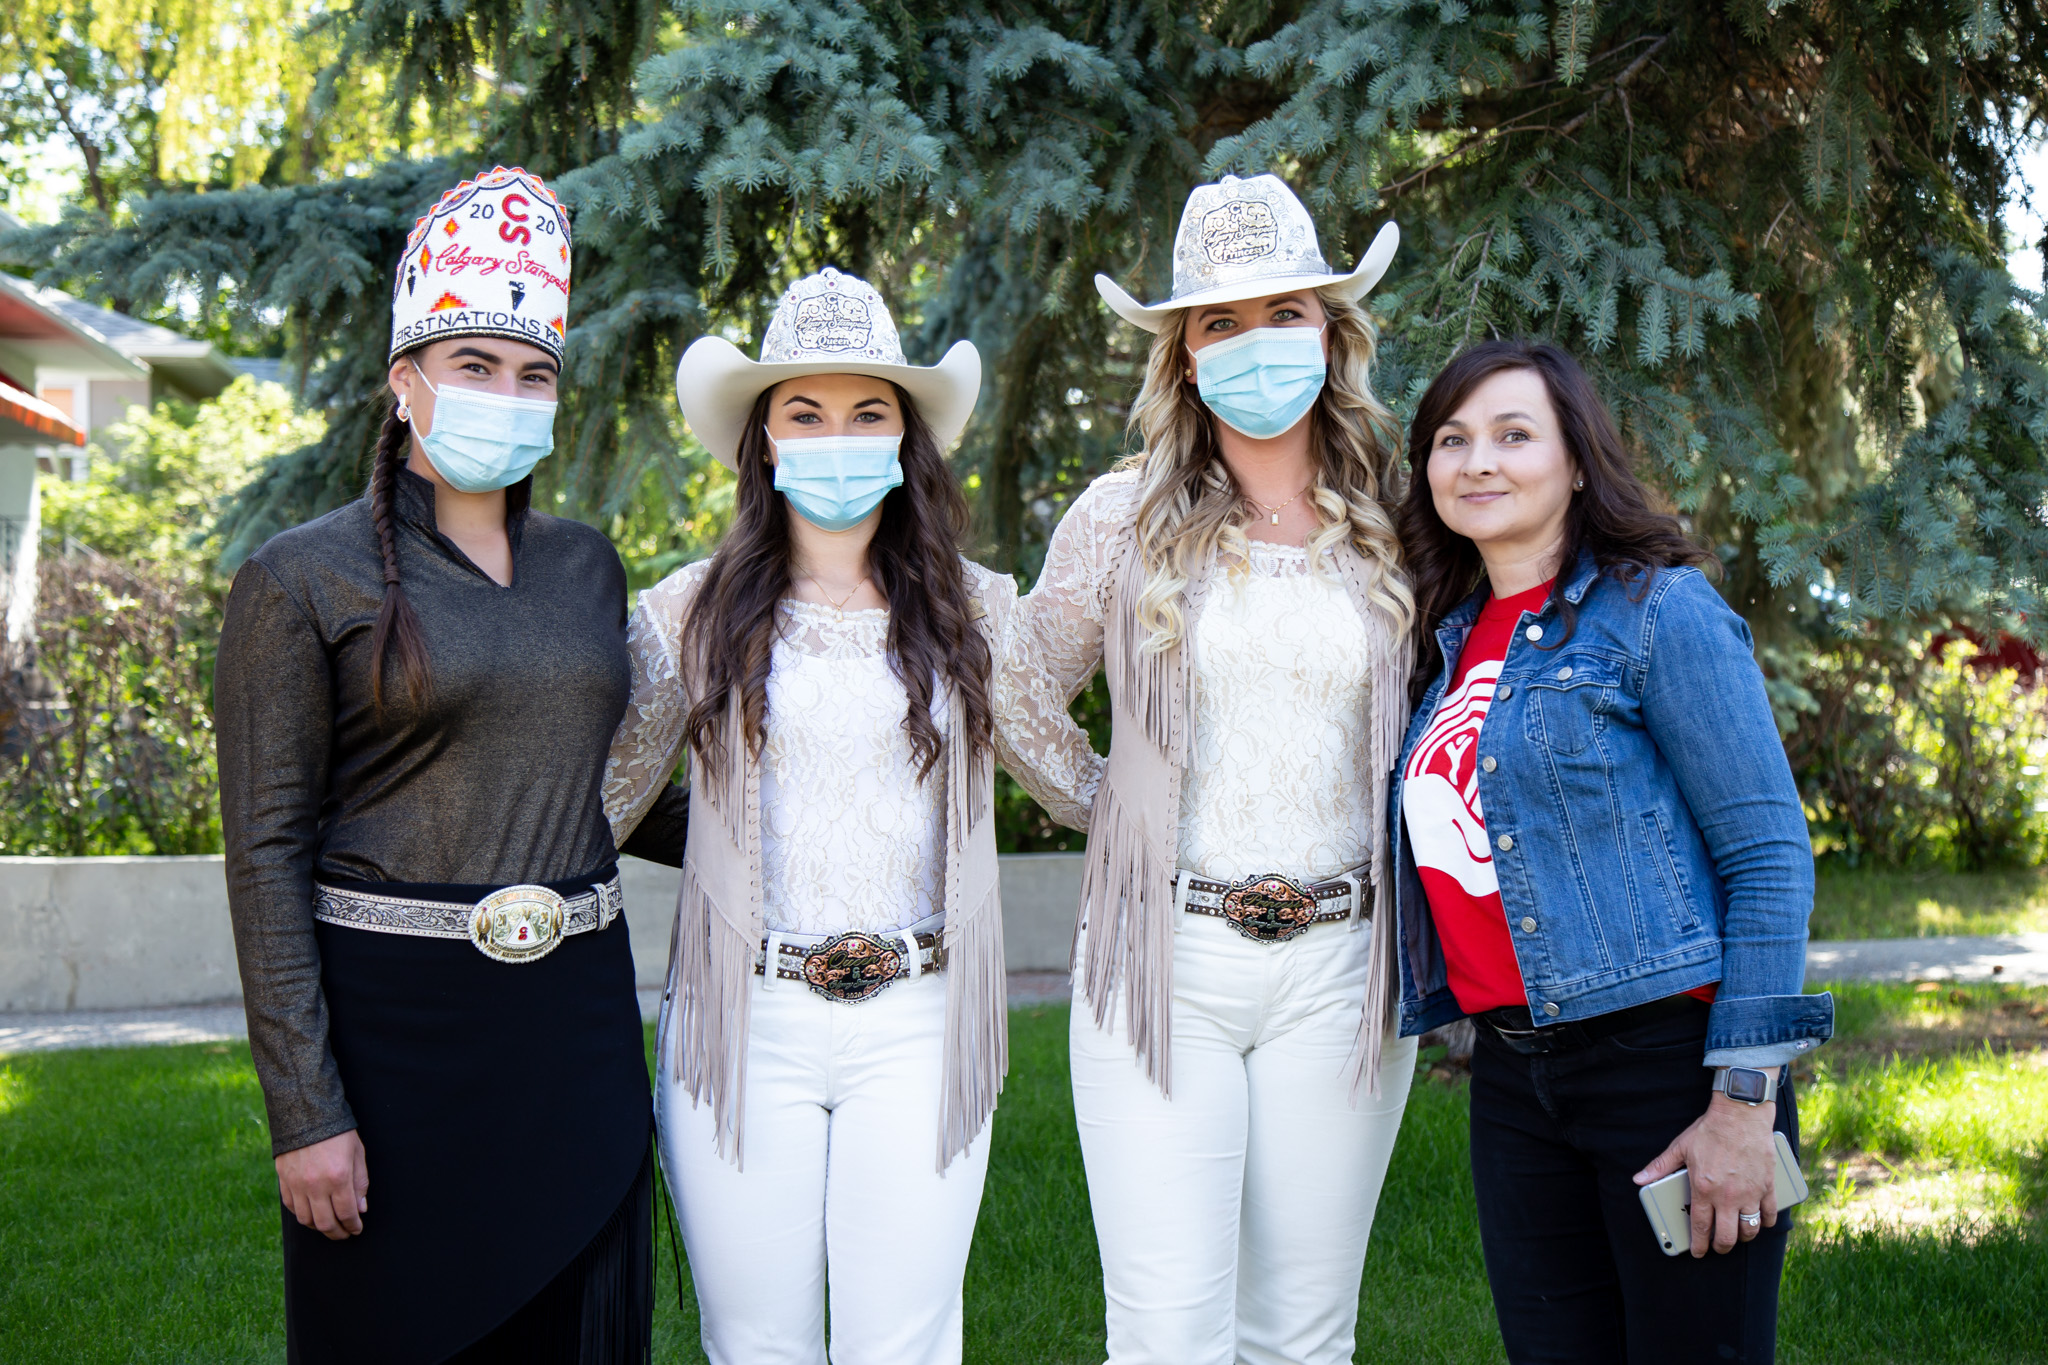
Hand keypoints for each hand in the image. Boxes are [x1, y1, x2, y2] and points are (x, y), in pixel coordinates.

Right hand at [276, 1129, 368, 1239]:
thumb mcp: (357, 1154)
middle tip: (344, 1234)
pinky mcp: (284, 1181)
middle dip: (338, 1233)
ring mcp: (297, 1185)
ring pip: (306, 1220)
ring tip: (329, 1226)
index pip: (347, 1213)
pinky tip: (312, 1213)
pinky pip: (292, 1207)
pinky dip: (302, 1215)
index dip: (353, 1226)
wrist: (307, 1114)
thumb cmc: (338, 1133)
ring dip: (319, 1227)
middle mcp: (316, 1185)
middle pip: (326, 1223)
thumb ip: (360, 1183)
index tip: (357, 1229)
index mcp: (338, 1177)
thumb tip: (360, 1209)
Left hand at [1633, 1095, 1777, 1256]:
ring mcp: (1750, 1193)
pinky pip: (1769, 1213)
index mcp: (1704, 1189)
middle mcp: (1727, 1196)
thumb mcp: (1680, 1147)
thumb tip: (1639, 1179)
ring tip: (1737, 1235)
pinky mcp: (1767, 1186)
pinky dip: (1765, 1222)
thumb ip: (1660, 1167)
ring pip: (1749, 1229)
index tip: (1698, 1252)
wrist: (1741, 1115)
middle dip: (1721, 1247)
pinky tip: (1759, 1221)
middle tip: (1718, 1246)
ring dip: (1743, 1237)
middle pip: (1727, 1236)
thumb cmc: (1710, 1130)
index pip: (1700, 1227)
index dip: (1699, 1244)